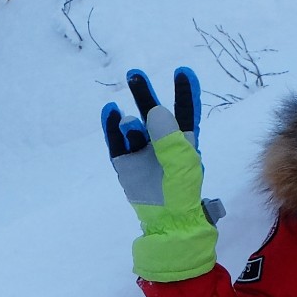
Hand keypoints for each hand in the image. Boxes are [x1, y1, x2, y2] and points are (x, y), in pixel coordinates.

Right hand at [102, 66, 223, 281]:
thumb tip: (154, 111)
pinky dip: (112, 127)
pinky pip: (116, 141)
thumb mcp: (182, 165)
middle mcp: (162, 144)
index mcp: (184, 142)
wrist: (165, 224)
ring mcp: (141, 153)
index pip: (185, 112)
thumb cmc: (181, 195)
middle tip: (135, 74)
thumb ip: (170, 138)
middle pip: (153, 113)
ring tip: (130, 125)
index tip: (183, 72)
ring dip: (130, 122)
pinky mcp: (125, 164)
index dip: (184, 93)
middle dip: (145, 94)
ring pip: (133, 128)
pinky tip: (110, 113)